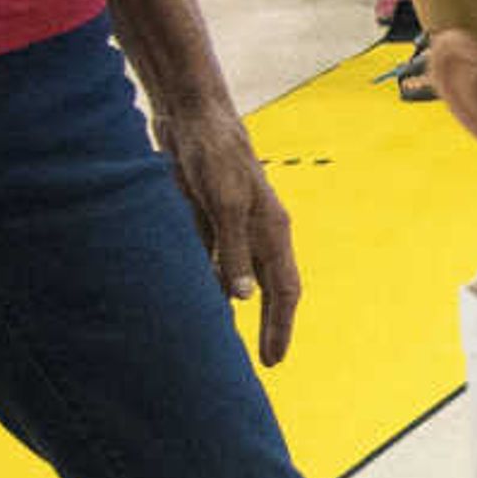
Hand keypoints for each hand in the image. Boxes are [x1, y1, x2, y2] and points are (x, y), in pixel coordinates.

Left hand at [150, 93, 305, 364]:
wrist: (192, 116)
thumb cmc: (215, 156)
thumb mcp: (224, 204)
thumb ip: (232, 251)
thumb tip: (241, 299)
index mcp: (273, 231)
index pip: (284, 291)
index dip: (280, 326)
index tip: (273, 359)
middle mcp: (259, 232)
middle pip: (270, 289)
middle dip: (270, 325)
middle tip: (266, 361)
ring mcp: (234, 225)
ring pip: (241, 277)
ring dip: (239, 308)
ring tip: (232, 341)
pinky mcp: (208, 216)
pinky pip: (213, 260)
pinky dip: (210, 283)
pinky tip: (200, 300)